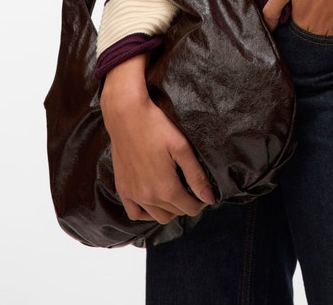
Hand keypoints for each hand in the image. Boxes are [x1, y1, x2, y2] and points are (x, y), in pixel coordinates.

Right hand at [100, 55, 214, 223]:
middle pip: (175, 213)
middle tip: (191, 189)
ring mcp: (133, 194)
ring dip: (169, 210)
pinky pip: (134, 213)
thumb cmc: (156, 127)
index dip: (201, 202)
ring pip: (156, 216)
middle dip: (186, 204)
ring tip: (175, 193)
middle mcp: (148, 197)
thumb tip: (209, 198)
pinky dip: (146, 212)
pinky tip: (153, 200)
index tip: (204, 192)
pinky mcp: (122, 188)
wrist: (126, 115)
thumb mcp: (182, 148)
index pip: (190, 208)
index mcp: (166, 188)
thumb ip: (196, 175)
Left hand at [263, 0, 332, 34]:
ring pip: (323, 42)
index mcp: (302, 23)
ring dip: (320, 32)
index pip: (292, 38)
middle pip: (308, 41)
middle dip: (305, 29)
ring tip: (321, 11)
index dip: (292, 27)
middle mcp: (320, 32)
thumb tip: (268, 27)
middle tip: (310, 10)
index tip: (296, 15)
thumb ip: (272, 9)